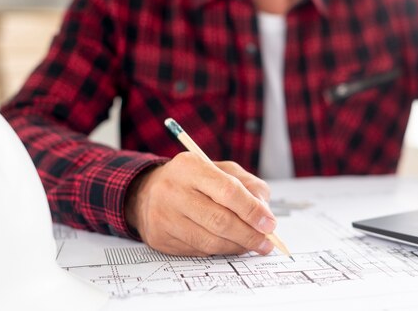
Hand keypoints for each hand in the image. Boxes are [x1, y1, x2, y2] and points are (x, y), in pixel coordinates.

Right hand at [124, 152, 276, 255]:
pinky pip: (198, 251)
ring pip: (210, 241)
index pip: (228, 191)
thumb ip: (248, 185)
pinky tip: (230, 245)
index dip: (252, 210)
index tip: (270, 223)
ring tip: (252, 245)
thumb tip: (265, 212)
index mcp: (191, 166)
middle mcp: (173, 190)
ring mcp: (164, 216)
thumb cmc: (193, 180)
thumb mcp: (221, 170)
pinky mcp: (160, 238)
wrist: (147, 192)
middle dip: (249, 235)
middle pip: (220, 220)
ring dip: (237, 246)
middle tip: (266, 242)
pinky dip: (220, 250)